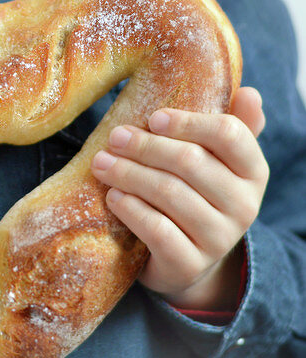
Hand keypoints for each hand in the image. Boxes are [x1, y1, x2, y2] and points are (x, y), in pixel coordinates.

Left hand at [91, 87, 268, 310]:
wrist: (187, 259)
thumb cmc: (197, 193)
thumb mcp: (216, 161)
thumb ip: (230, 127)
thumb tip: (250, 92)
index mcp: (254, 171)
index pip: (230, 134)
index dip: (188, 122)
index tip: (153, 118)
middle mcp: (245, 206)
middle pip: (190, 162)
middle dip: (145, 146)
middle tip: (114, 138)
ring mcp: (219, 239)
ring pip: (169, 194)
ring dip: (129, 174)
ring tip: (102, 163)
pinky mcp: (190, 265)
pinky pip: (157, 230)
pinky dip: (131, 209)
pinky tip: (113, 196)